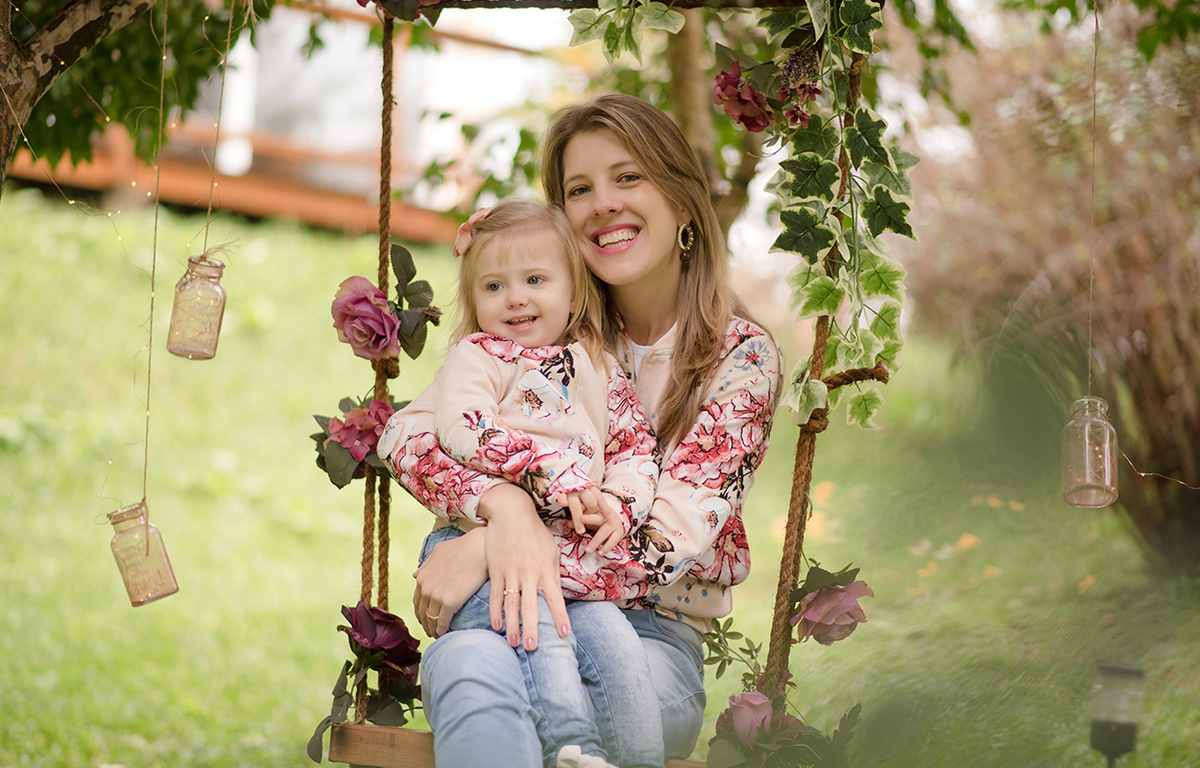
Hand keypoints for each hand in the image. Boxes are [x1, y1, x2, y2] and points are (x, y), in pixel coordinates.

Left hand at [412, 526, 486, 638]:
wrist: (479, 547)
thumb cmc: (462, 547)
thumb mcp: (439, 552)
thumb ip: (426, 565)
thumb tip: (415, 575)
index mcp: (422, 577)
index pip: (417, 601)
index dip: (421, 612)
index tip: (426, 618)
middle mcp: (426, 588)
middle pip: (422, 613)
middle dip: (426, 623)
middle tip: (431, 630)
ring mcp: (437, 596)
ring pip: (431, 620)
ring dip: (432, 629)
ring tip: (437, 635)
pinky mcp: (450, 602)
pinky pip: (442, 622)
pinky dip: (441, 630)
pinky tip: (444, 634)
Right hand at [479, 483, 569, 650]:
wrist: (512, 513)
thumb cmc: (535, 533)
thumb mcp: (551, 551)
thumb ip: (553, 573)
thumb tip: (557, 594)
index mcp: (546, 570)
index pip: (555, 598)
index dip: (560, 616)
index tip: (565, 634)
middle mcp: (529, 573)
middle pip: (531, 605)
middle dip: (532, 628)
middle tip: (533, 648)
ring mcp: (511, 572)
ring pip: (511, 603)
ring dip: (512, 625)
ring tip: (514, 643)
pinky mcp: (496, 569)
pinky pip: (496, 594)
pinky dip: (495, 611)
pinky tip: (496, 626)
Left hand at [556, 487, 623, 555]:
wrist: (613, 517)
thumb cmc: (597, 517)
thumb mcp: (589, 515)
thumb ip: (579, 519)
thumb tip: (568, 524)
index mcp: (598, 509)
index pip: (590, 509)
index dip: (584, 510)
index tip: (579, 516)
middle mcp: (606, 515)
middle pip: (597, 518)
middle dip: (590, 520)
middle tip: (581, 526)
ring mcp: (614, 524)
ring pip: (604, 532)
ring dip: (595, 541)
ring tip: (588, 550)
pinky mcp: (619, 532)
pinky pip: (613, 541)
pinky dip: (606, 547)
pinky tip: (600, 552)